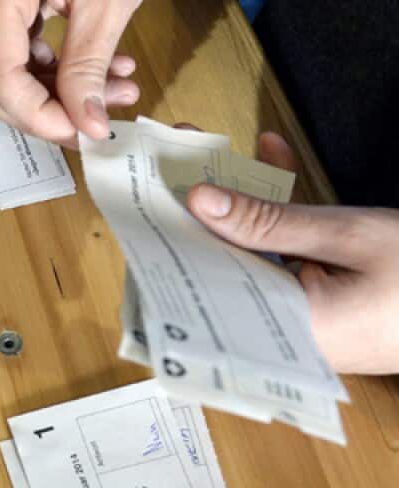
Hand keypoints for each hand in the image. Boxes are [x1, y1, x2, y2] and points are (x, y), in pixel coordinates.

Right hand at [0, 0, 160, 144]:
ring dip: (56, 92)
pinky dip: (54, 68)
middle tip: (97, 118)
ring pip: (4, 70)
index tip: (81, 130)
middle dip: (47, 108)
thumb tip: (86, 124)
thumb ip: (91, 65)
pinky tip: (97, 69)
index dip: (38, 114)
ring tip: (114, 88)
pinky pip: (15, 49)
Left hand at [186, 132, 398, 374]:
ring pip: (250, 254)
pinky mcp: (323, 295)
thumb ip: (270, 223)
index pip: (200, 295)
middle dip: (194, 218)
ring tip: (204, 153)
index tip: (140, 212)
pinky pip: (286, 251)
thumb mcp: (347, 237)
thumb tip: (200, 202)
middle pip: (219, 270)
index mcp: (282, 335)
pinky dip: (279, 211)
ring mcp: (303, 315)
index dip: (168, 252)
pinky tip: (267, 155)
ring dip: (234, 204)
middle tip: (166, 168)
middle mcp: (282, 333)